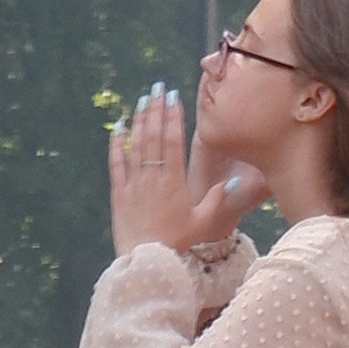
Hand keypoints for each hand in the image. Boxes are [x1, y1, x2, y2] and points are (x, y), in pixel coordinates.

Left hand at [107, 85, 264, 258]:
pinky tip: (118, 126)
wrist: (145, 260)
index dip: (173, 117)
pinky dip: (116, 143)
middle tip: (157, 88)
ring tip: (142, 99)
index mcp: (175, 182)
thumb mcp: (202, 222)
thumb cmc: (176, 242)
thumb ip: (216, 199)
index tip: (173, 97)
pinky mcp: (119, 193)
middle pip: (153, 136)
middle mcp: (153, 178)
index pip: (173, 141)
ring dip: (138, 119)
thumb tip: (232, 180)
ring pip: (135, 145)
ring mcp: (134, 184)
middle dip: (155, 109)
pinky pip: (116, 163)